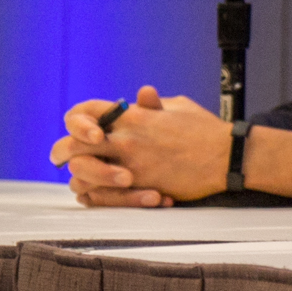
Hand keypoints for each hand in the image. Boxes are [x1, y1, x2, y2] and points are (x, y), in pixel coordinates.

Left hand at [55, 86, 228, 207]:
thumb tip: (142, 95)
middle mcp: (127, 139)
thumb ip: (154, 104)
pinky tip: (102, 192)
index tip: (84, 130)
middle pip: (72, 145)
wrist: (229, 156)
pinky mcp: (140, 186)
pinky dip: (95, 196)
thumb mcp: (180, 108)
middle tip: (65, 158)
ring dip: (80, 176)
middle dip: (62, 152)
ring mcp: (131, 164)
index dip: (77, 120)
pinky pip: (101, 195)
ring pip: (81, 173)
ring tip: (86, 177)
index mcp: (135, 116)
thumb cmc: (208, 131)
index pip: (87, 111)